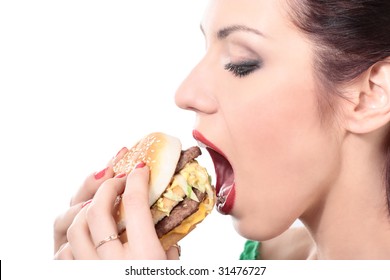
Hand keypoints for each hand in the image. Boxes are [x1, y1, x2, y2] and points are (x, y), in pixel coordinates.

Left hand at [54, 150, 179, 259]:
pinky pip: (64, 251)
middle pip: (97, 208)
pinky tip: (85, 235)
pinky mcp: (77, 276)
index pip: (135, 203)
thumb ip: (169, 247)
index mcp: (143, 255)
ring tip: (98, 202)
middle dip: (107, 185)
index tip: (141, 168)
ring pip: (75, 226)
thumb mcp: (168, 269)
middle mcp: (114, 261)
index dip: (137, 179)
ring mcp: (91, 268)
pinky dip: (73, 239)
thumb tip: (169, 222)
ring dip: (86, 208)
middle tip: (119, 178)